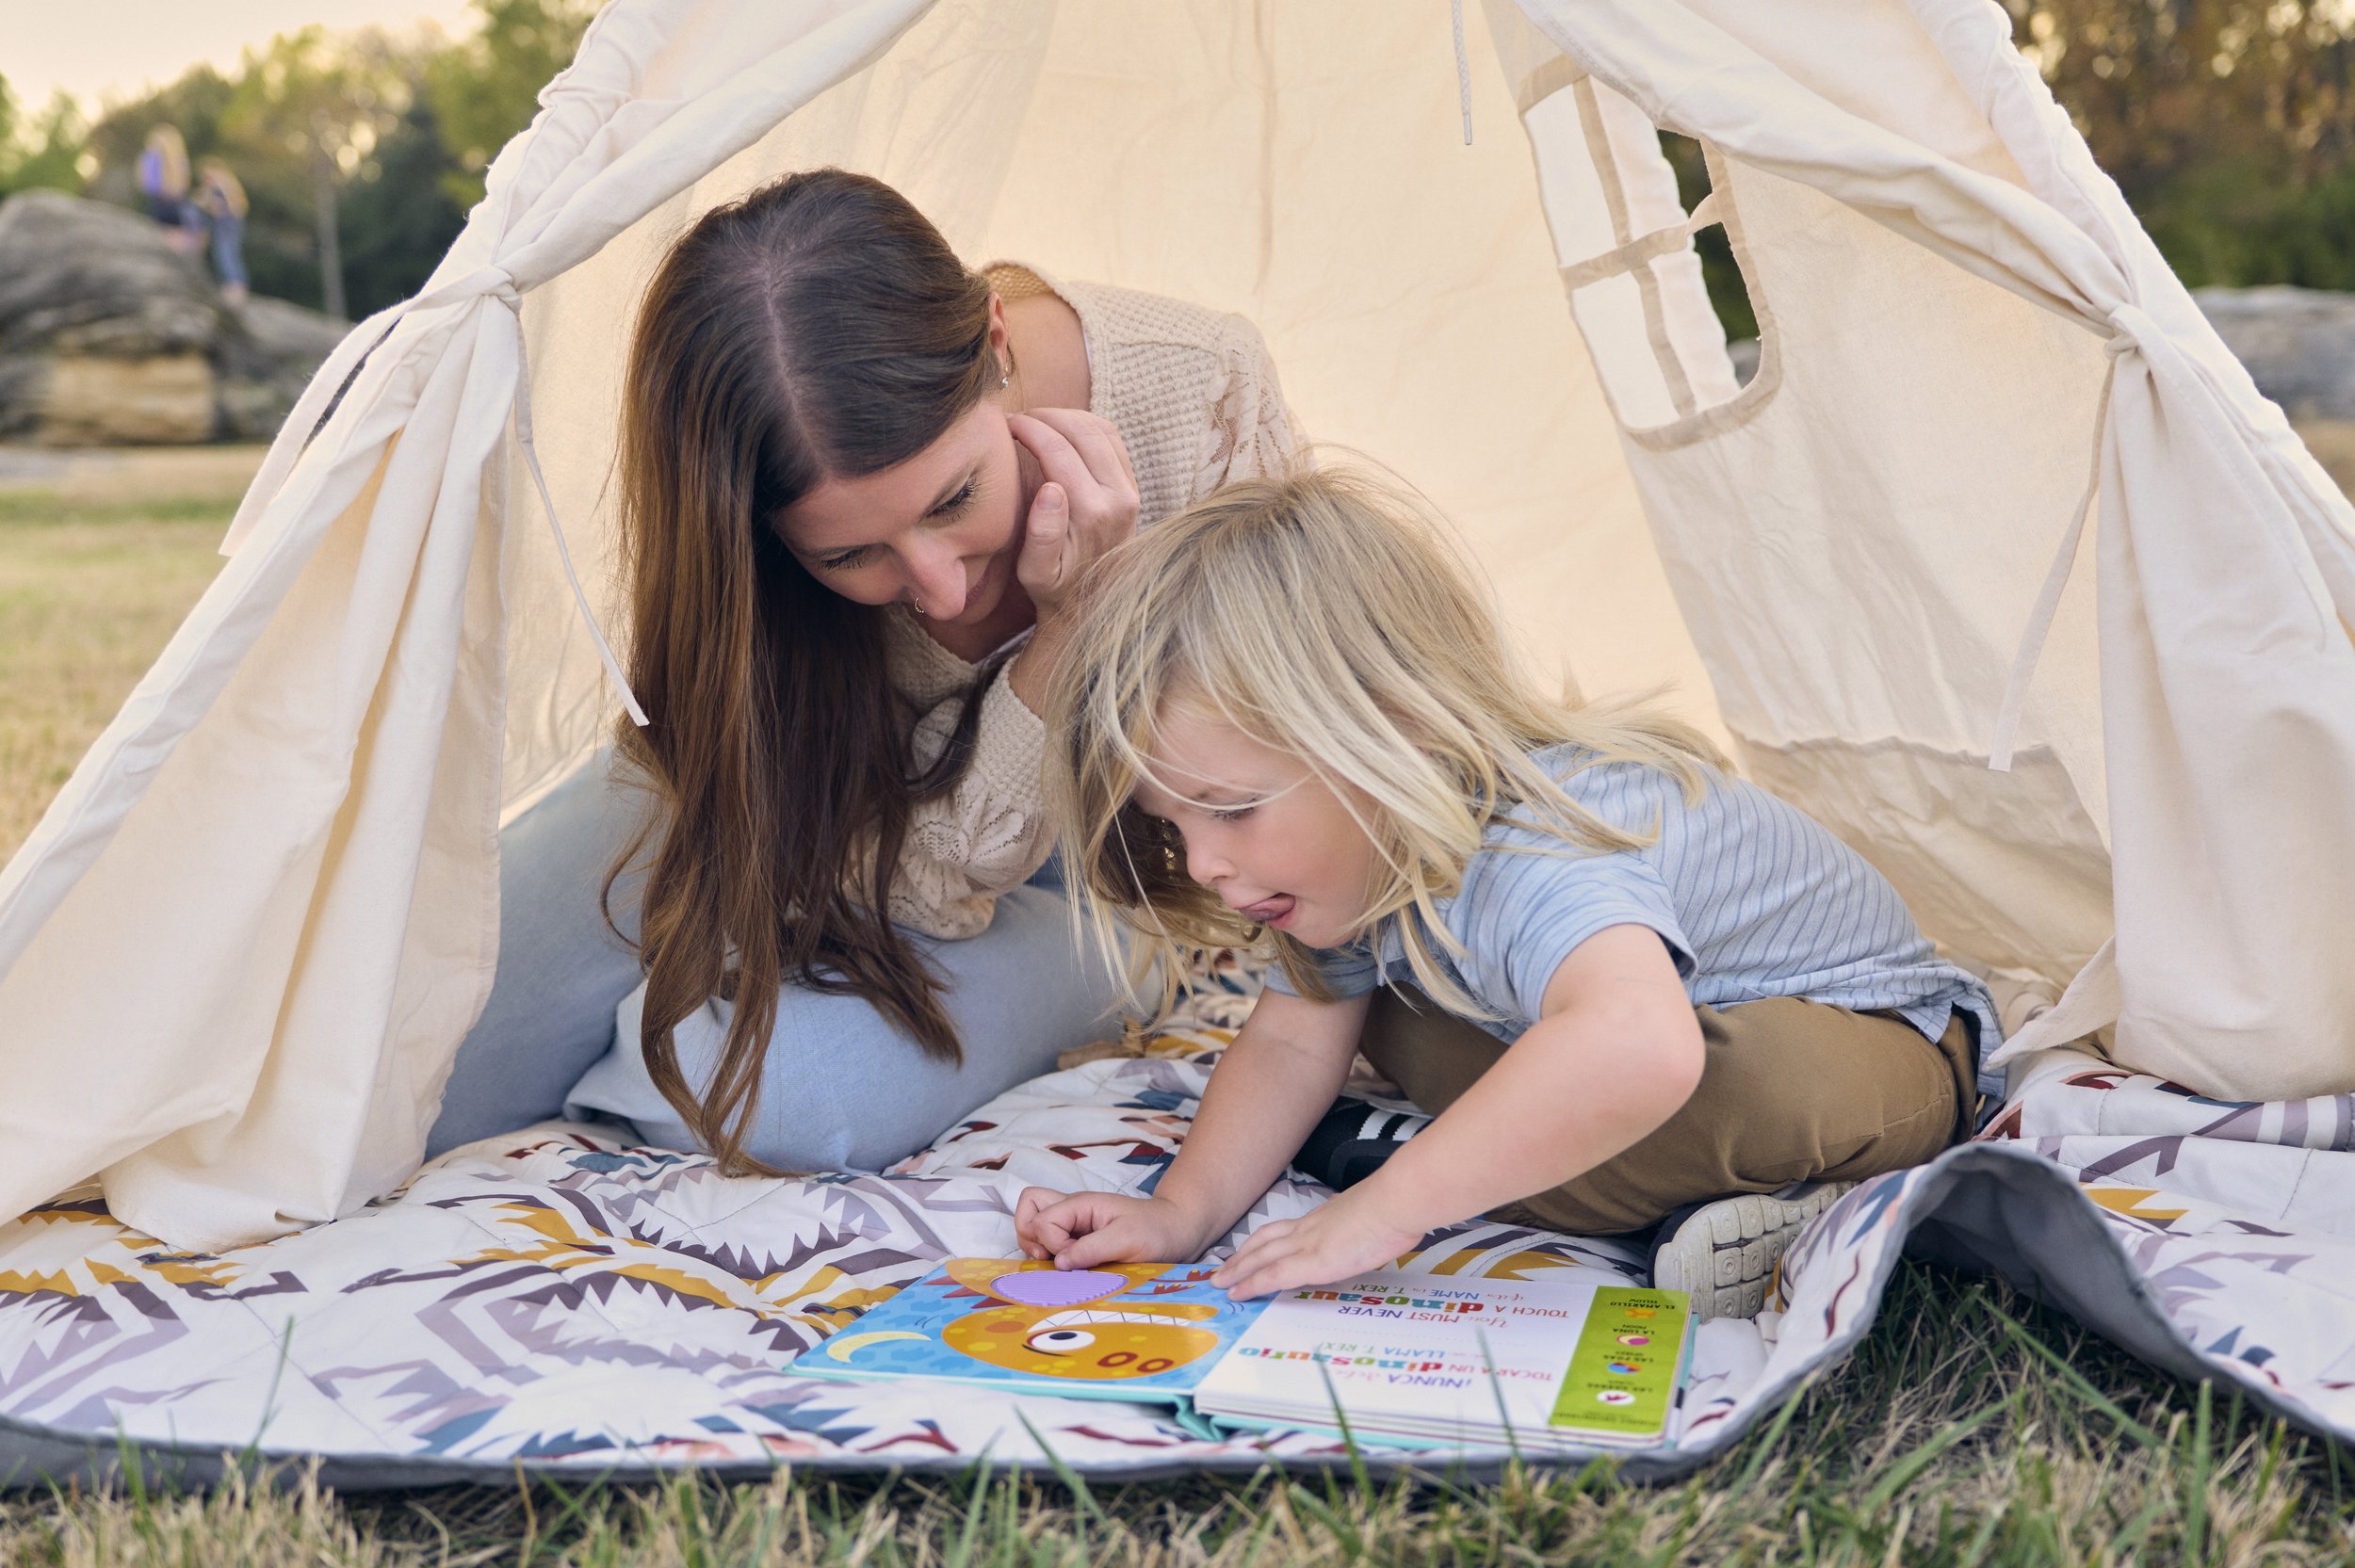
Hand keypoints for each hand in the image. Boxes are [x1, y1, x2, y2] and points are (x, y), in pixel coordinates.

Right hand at [1007, 408, 1139, 623]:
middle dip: (1045, 415)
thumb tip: (1050, 488)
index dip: (1028, 428)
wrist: (1093, 602)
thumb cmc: (1055, 587)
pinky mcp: (1132, 486)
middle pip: (1082, 430)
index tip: (1005, 424)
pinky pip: (1112, 439)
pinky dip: (1085, 425)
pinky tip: (1061, 431)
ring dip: (1066, 416)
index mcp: (1091, 512)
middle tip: (1018, 418)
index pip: (1057, 449)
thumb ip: (1041, 533)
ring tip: (1036, 421)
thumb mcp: (1036, 572)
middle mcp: (1118, 497)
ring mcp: (1130, 490)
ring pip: (1101, 428)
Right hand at [1015, 1187, 1215, 1268]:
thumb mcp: (1127, 1239)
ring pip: (1033, 1224)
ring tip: (1058, 1264)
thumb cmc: (1156, 1231)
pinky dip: (1050, 1255)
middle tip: (1050, 1258)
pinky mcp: (1079, 1240)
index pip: (1042, 1220)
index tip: (1076, 1258)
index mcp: (1081, 1204)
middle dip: (1029, 1236)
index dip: (1052, 1243)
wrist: (1177, 1232)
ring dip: (1037, 1246)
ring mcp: (1074, 1224)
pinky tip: (1069, 1269)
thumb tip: (1059, 1264)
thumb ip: (1091, 1249)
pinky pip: (1049, 1241)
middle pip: (1028, 1208)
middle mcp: (1073, 1211)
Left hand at [1209, 1186, 1429, 1300]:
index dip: (1262, 1242)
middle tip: (1220, 1270)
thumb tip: (1362, 1224)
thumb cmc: (1394, 1207)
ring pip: (1260, 1257)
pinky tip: (1238, 1293)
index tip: (1248, 1251)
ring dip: (1237, 1269)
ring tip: (1218, 1282)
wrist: (1396, 1202)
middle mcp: (1308, 1229)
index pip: (1283, 1230)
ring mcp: (1308, 1244)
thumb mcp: (1372, 1213)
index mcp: (1323, 1218)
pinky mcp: (1313, 1262)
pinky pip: (1273, 1275)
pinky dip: (1252, 1284)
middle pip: (1263, 1242)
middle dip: (1240, 1256)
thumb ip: (1359, 1222)